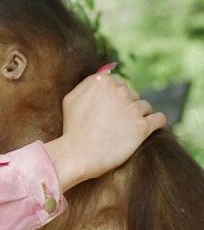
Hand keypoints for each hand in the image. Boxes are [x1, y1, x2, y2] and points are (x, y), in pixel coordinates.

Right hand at [45, 70, 166, 190]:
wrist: (77, 154)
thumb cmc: (72, 129)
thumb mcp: (71, 99)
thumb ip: (87, 83)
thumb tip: (104, 74)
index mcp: (103, 82)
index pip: (119, 83)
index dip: (115, 96)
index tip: (112, 108)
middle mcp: (120, 91)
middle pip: (132, 94)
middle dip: (127, 105)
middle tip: (118, 121)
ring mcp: (132, 109)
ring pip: (145, 106)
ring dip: (139, 115)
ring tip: (129, 128)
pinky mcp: (142, 127)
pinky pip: (159, 119)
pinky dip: (158, 121)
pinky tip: (153, 125)